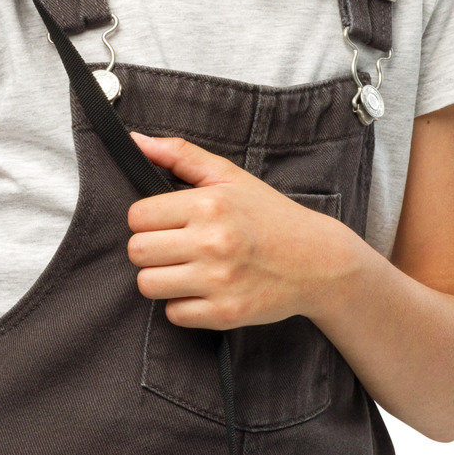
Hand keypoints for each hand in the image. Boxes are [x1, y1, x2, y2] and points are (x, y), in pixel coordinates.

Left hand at [125, 132, 364, 329]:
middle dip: (150, 249)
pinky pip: (173, 314)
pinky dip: (183, 304)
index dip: (148, 219)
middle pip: (137, 252)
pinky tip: (203, 290)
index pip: (137, 216)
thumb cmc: (269, 216)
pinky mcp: (225, 314)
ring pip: (147, 285)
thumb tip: (135, 140)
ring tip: (186, 268)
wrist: (319, 262)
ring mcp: (219, 282)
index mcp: (211, 205)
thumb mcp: (229, 177)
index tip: (168, 222)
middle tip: (175, 246)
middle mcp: (213, 243)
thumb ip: (180, 155)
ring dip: (161, 278)